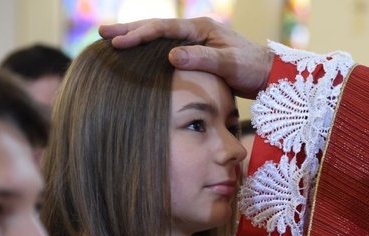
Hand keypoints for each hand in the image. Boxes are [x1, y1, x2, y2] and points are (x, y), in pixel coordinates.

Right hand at [99, 17, 273, 98]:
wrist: (267, 75)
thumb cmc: (251, 69)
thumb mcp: (228, 65)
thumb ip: (202, 59)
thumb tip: (172, 56)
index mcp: (201, 28)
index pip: (163, 29)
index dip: (139, 35)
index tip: (117, 43)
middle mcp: (196, 31)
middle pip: (156, 28)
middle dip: (129, 31)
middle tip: (101, 34)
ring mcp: (195, 42)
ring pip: (159, 38)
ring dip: (136, 39)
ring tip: (112, 42)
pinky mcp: (196, 54)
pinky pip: (166, 50)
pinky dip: (149, 52)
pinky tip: (137, 59)